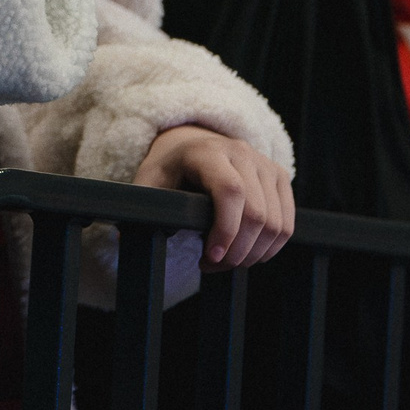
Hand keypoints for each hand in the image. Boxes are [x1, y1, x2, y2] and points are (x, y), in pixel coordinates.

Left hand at [132, 124, 293, 269]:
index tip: (208, 257)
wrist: (192, 143)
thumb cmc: (169, 170)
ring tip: (224, 260)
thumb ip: (141, 207)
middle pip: (257, 214)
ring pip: (276, 224)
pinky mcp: (280, 177)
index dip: (225, 230)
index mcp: (206, 151)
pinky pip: (287, 224)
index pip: (230, 191)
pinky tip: (245, 253)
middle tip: (210, 265)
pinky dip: (269, 249)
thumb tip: (122, 239)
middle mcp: (240, 152)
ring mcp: (265, 163)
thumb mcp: (149, 182)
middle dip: (236, 252)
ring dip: (252, 255)